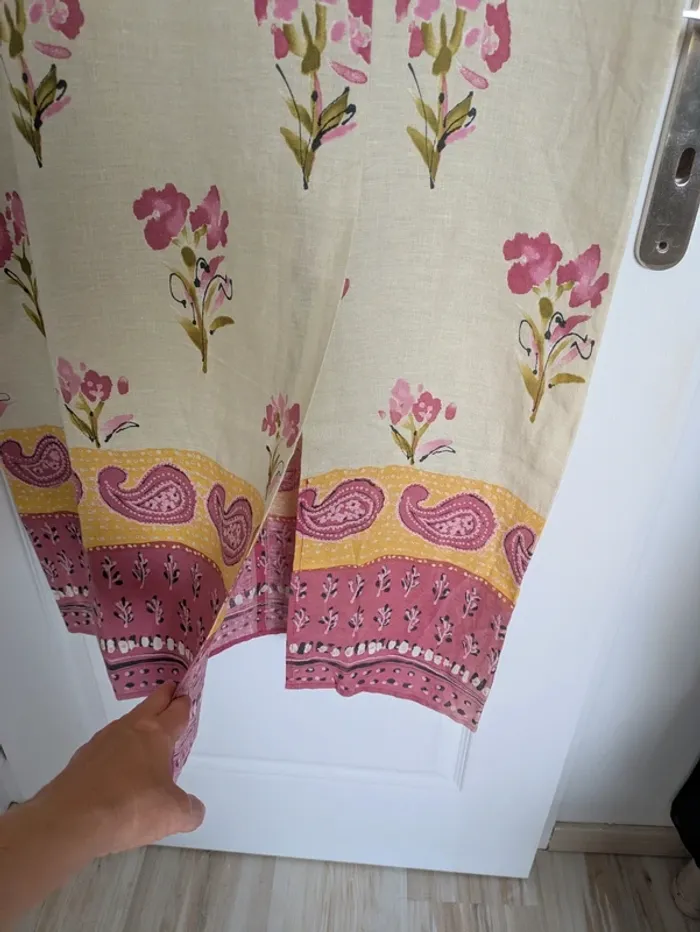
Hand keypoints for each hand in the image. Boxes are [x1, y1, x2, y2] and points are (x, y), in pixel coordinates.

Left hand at [33, 683, 204, 856]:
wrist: (71, 821)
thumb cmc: (131, 808)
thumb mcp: (173, 815)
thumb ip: (190, 809)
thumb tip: (193, 809)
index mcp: (155, 734)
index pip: (176, 711)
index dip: (184, 702)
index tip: (188, 693)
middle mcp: (128, 730)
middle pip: (150, 705)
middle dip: (163, 697)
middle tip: (172, 693)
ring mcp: (101, 743)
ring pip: (125, 726)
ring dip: (137, 728)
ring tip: (145, 743)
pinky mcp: (81, 761)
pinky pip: (105, 749)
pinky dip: (115, 754)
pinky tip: (116, 774)